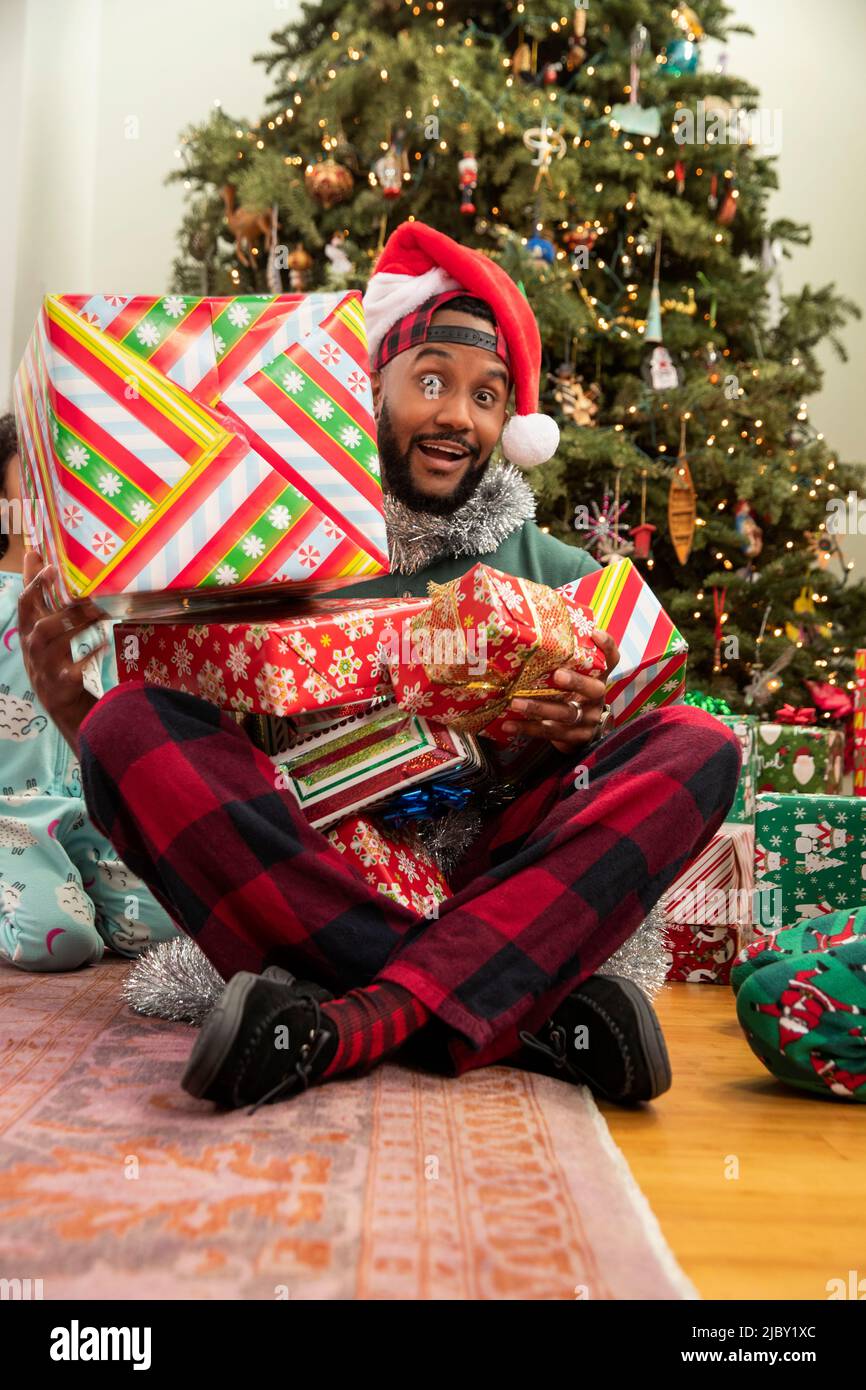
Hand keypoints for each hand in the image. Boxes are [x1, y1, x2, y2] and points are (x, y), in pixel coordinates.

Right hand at [18, 550, 109, 756]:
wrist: (61, 703)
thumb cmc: (54, 657)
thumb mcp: (44, 628)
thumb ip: (42, 595)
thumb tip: (34, 553)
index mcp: (28, 631)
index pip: (25, 602)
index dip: (32, 581)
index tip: (42, 558)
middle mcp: (32, 647)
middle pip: (35, 620)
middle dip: (48, 598)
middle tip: (72, 582)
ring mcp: (44, 666)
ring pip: (53, 639)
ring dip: (75, 622)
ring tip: (98, 610)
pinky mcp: (60, 684)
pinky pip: (73, 668)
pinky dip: (89, 654)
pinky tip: (105, 642)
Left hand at [499, 628, 620, 753]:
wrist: (582, 731)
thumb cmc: (573, 694)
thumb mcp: (576, 676)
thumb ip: (564, 658)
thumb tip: (532, 627)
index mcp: (599, 678)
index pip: (611, 659)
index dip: (607, 646)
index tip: (595, 633)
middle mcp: (597, 698)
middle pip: (592, 689)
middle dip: (575, 682)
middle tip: (558, 675)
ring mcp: (587, 720)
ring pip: (565, 714)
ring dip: (539, 708)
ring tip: (515, 702)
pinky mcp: (573, 738)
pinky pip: (548, 733)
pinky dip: (527, 729)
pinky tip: (508, 725)